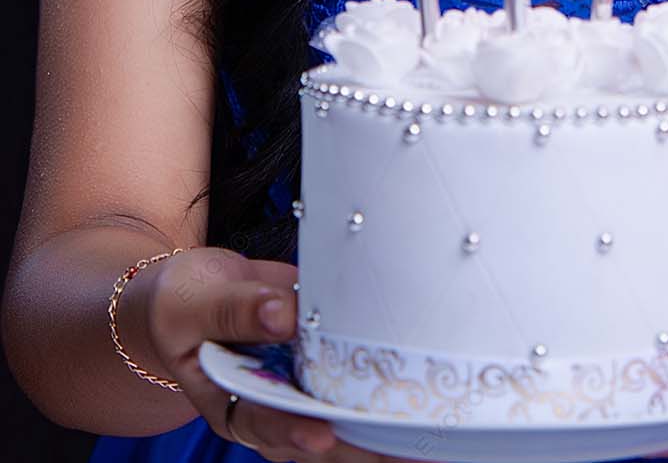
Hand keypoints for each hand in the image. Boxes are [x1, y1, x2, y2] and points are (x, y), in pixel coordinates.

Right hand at [142, 244, 393, 459]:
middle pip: (318, 431)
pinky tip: (416, 373)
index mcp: (230, 402)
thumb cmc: (179, 305)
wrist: (193, 290)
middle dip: (359, 441)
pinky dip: (382, 370)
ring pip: (344, 407)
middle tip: (399, 441)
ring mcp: (300, 379)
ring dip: (383, 415)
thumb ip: (234, 309)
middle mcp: (272, 401)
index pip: (265, 424)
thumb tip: (282, 313)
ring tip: (423, 423)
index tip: (322, 435)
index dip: (293, 431)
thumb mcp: (190, 304)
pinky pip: (352, 366)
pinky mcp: (321, 350)